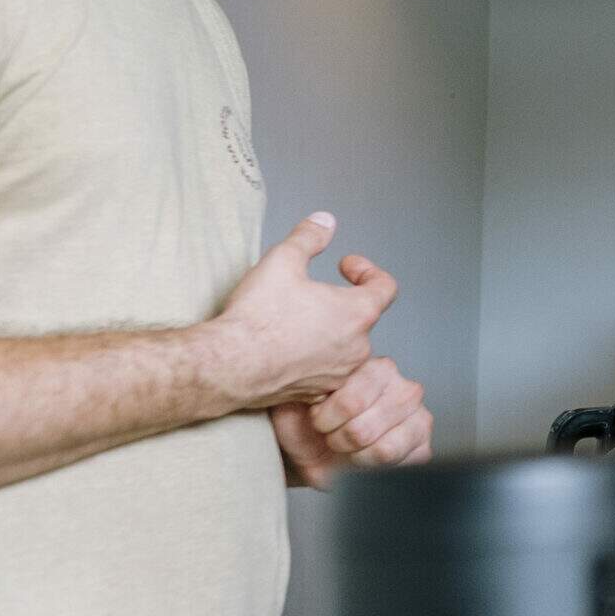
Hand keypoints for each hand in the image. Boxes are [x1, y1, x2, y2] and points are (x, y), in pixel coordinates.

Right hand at [209, 213, 397, 409]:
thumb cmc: (258, 317)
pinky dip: (312, 357)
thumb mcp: (282, 260)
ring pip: (343, 346)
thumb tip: (325, 221)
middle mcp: (357, 348)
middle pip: (362, 317)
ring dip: (326, 330)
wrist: (228, 366)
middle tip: (308, 292)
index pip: (385, 287)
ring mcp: (339, 374)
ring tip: (293, 320)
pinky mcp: (318, 394)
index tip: (343, 266)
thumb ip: (309, 237)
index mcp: (358, 313)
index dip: (367, 271)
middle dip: (340, 301)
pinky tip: (286, 349)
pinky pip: (325, 370)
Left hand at [272, 356, 431, 486]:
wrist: (313, 448)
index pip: (352, 402)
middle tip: (329, 436)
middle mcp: (405, 389)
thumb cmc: (305, 422)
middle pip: (363, 429)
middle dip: (337, 441)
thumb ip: (300, 390)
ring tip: (345, 448)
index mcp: (377, 368)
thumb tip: (312, 393)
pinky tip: (362, 459)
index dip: (324, 420)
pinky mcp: (423, 446)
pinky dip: (371, 469)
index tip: (315, 420)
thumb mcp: (292, 401)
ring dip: (353, 457)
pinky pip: (397, 466)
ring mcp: (419, 418)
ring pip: (383, 450)